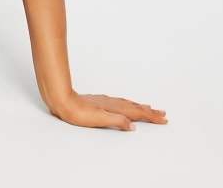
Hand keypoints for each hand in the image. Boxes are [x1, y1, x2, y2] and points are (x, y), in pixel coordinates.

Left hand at [48, 89, 167, 130]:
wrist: (64, 102)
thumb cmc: (79, 113)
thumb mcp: (99, 119)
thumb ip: (117, 121)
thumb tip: (133, 125)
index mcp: (114, 108)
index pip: (137, 112)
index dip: (150, 116)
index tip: (163, 119)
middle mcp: (112, 103)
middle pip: (135, 107)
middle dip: (149, 111)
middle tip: (162, 114)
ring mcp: (106, 101)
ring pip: (128, 103)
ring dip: (140, 106)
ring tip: (149, 107)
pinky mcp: (100, 102)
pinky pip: (120, 102)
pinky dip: (128, 104)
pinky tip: (126, 105)